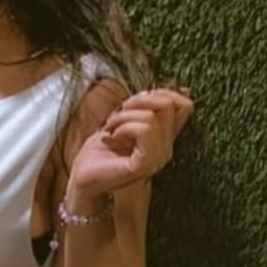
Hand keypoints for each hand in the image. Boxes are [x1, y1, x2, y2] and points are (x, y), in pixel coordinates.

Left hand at [69, 87, 194, 195]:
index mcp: (164, 138)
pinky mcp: (146, 164)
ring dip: (122, 117)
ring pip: (151, 116)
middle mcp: (166, 149)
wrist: (82, 176)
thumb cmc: (99, 151)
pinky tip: (112, 139)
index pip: (184, 105)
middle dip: (136, 102)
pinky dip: (123, 127)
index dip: (158, 93)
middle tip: (115, 118)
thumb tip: (166, 90)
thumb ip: (144, 108)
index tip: (131, 105)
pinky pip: (145, 129)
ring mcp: (158, 159)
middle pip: (167, 104)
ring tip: (110, 131)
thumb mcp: (124, 119)